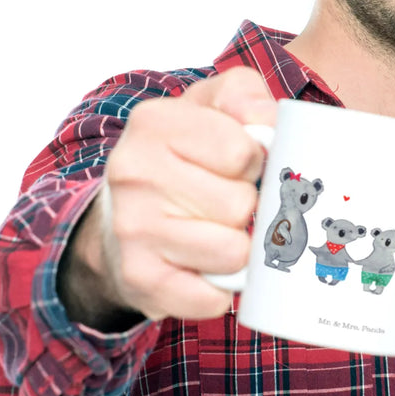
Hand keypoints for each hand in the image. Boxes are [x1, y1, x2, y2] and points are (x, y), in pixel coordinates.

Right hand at [59, 66, 275, 325]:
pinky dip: (220, 289)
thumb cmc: (185, 156)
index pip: (244, 152)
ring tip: (214, 231)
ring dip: (237, 249)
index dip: (254, 163)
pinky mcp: (139, 279)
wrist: (124, 217)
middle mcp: (133, 173)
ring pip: (233, 253)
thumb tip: (270, 123)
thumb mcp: (213, 106)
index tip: (236, 165)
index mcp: (155, 122)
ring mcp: (132, 229)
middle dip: (246, 207)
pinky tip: (203, 267)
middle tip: (222, 201)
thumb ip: (246, 97)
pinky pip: (213, 298)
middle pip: (241, 205)